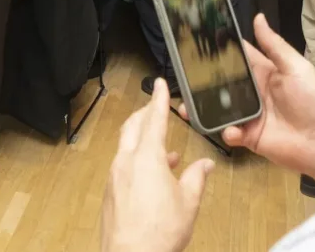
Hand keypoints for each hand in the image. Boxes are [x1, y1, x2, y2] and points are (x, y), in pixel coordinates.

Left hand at [100, 78, 213, 251]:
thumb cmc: (159, 231)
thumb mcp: (188, 202)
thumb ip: (196, 178)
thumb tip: (204, 165)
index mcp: (146, 157)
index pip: (153, 118)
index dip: (158, 99)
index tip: (159, 83)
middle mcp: (125, 161)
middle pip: (133, 126)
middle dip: (145, 114)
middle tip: (156, 108)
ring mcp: (114, 175)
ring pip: (126, 146)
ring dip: (143, 140)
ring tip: (165, 150)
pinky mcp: (110, 190)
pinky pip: (123, 165)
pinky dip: (136, 160)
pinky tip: (152, 175)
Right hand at [179, 15, 314, 177]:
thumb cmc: (314, 101)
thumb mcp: (296, 67)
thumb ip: (274, 46)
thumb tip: (258, 17)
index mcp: (262, 72)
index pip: (235, 57)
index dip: (218, 48)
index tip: (195, 40)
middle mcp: (250, 92)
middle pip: (220, 82)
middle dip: (201, 79)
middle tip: (182, 75)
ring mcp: (247, 114)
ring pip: (218, 107)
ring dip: (204, 106)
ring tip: (188, 106)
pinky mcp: (247, 135)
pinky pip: (229, 132)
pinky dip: (226, 131)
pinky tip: (231, 129)